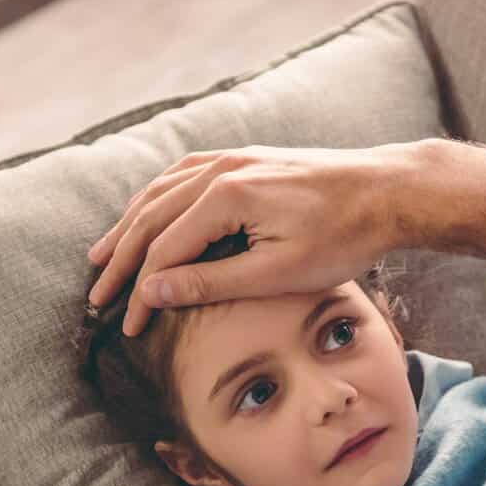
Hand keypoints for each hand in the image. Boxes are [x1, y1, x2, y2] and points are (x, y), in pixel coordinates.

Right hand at [86, 142, 421, 335]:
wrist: (389, 191)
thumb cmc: (343, 237)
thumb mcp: (277, 273)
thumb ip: (212, 282)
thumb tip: (153, 291)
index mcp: (224, 197)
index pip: (163, 251)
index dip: (139, 293)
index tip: (126, 327)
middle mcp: (220, 168)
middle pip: (150, 218)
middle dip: (119, 260)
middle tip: (97, 297)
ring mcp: (232, 158)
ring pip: (160, 193)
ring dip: (129, 226)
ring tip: (102, 255)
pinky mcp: (246, 159)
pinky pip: (183, 176)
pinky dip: (157, 200)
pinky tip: (149, 213)